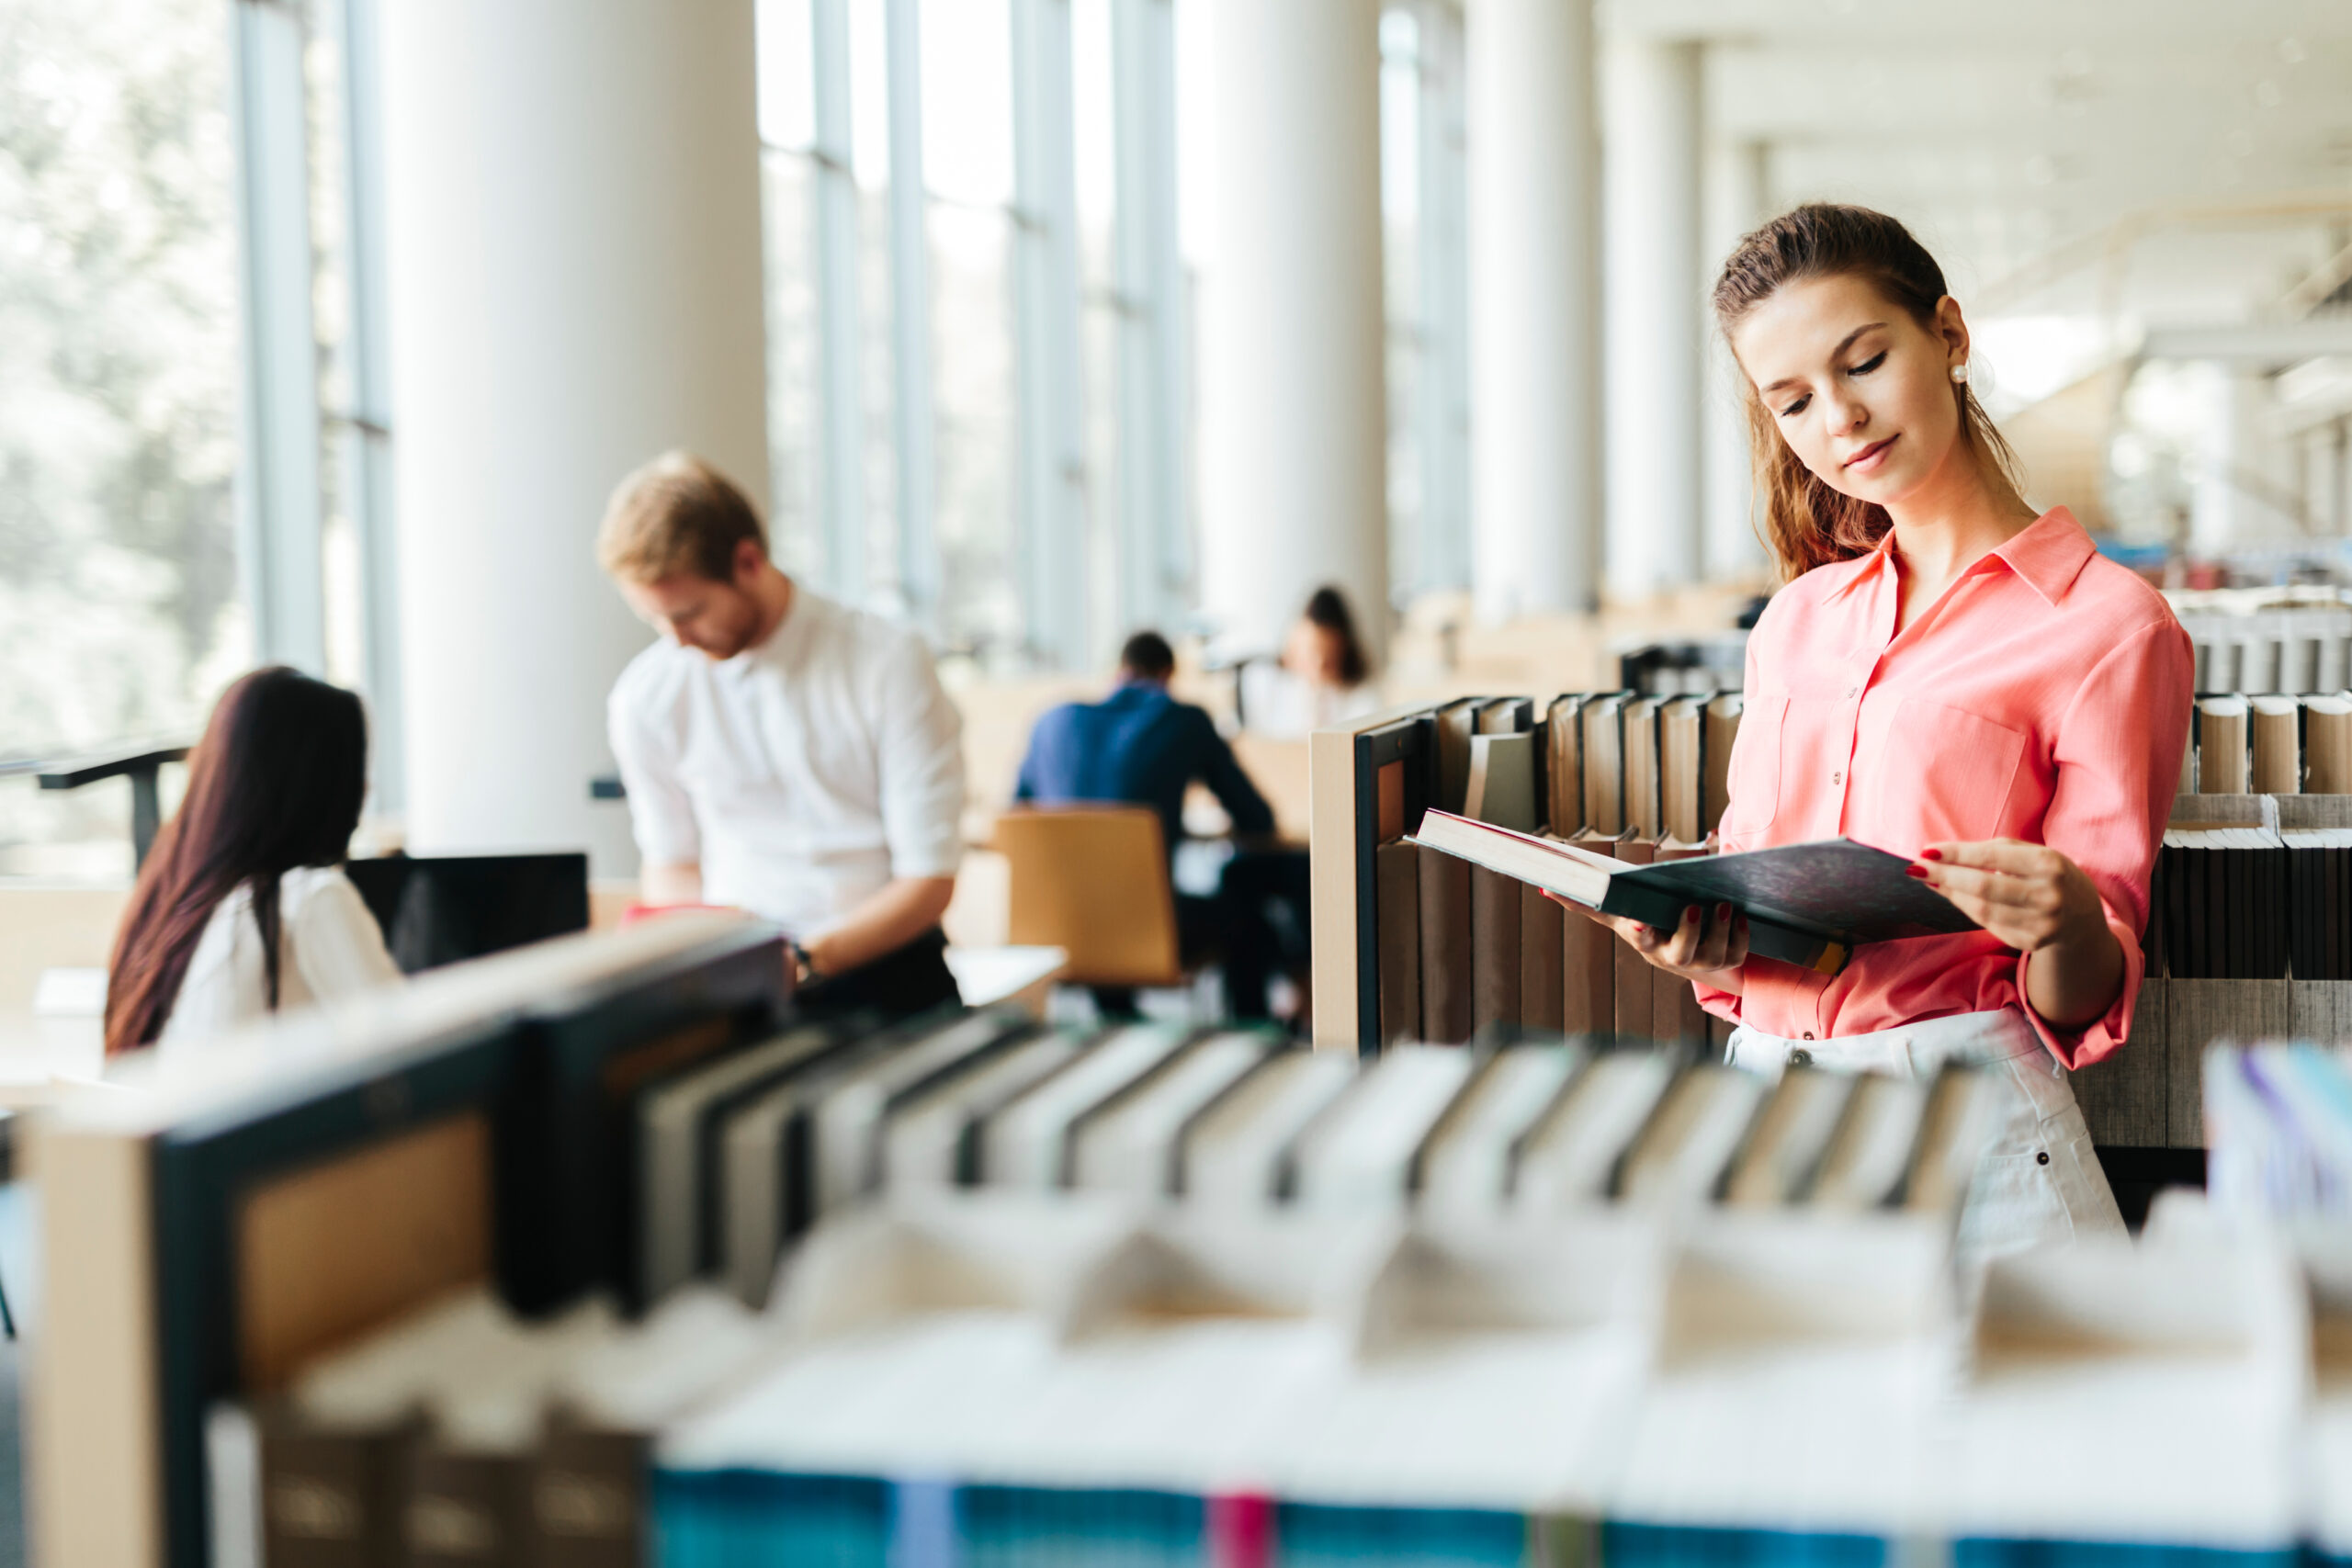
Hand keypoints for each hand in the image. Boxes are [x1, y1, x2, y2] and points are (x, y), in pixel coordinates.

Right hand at [1547, 893, 1747, 984]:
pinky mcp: (1728, 960)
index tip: (1641, 923)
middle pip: (1682, 953)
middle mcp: (1674, 957)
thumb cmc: (1648, 924)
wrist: (1688, 954)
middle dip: (1690, 932)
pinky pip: (1738, 952)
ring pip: (1715, 953)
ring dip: (1721, 930)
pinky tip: (1741, 915)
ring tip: (1724, 905)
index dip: (1641, 932)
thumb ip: (1586, 904)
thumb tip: (1544, 889)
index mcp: (1647, 942)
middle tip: (1692, 906)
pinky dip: (1742, 934)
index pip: (1641, 939)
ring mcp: (1702, 961)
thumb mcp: (1621, 914)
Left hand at [1909, 839, 2103, 952]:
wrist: (2082, 918)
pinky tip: (1954, 895)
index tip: (1926, 850)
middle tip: (1916, 868)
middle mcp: (2048, 895)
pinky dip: (1967, 908)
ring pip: (1981, 909)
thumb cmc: (2048, 875)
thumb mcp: (2034, 854)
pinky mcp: (2031, 942)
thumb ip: (1992, 851)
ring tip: (1931, 879)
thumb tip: (1940, 855)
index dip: (1956, 854)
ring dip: (1950, 893)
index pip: (1992, 858)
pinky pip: (1988, 924)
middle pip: (1983, 887)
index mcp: (2049, 864)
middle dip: (1945, 876)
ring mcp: (2041, 923)